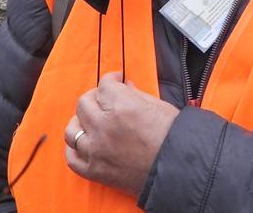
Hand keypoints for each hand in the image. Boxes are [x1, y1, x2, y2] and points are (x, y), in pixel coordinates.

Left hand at [64, 72, 178, 196]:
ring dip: (81, 122)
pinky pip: (73, 157)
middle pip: (84, 103)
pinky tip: (84, 143)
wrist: (180, 169)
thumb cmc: (174, 137)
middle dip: (95, 97)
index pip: (104, 85)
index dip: (112, 80)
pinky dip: (75, 149)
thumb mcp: (158, 106)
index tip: (116, 82)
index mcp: (121, 106)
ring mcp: (96, 150)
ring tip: (91, 122)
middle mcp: (104, 126)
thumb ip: (135, 95)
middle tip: (104, 100)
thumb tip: (124, 87)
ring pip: (73, 130)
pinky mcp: (95, 171)